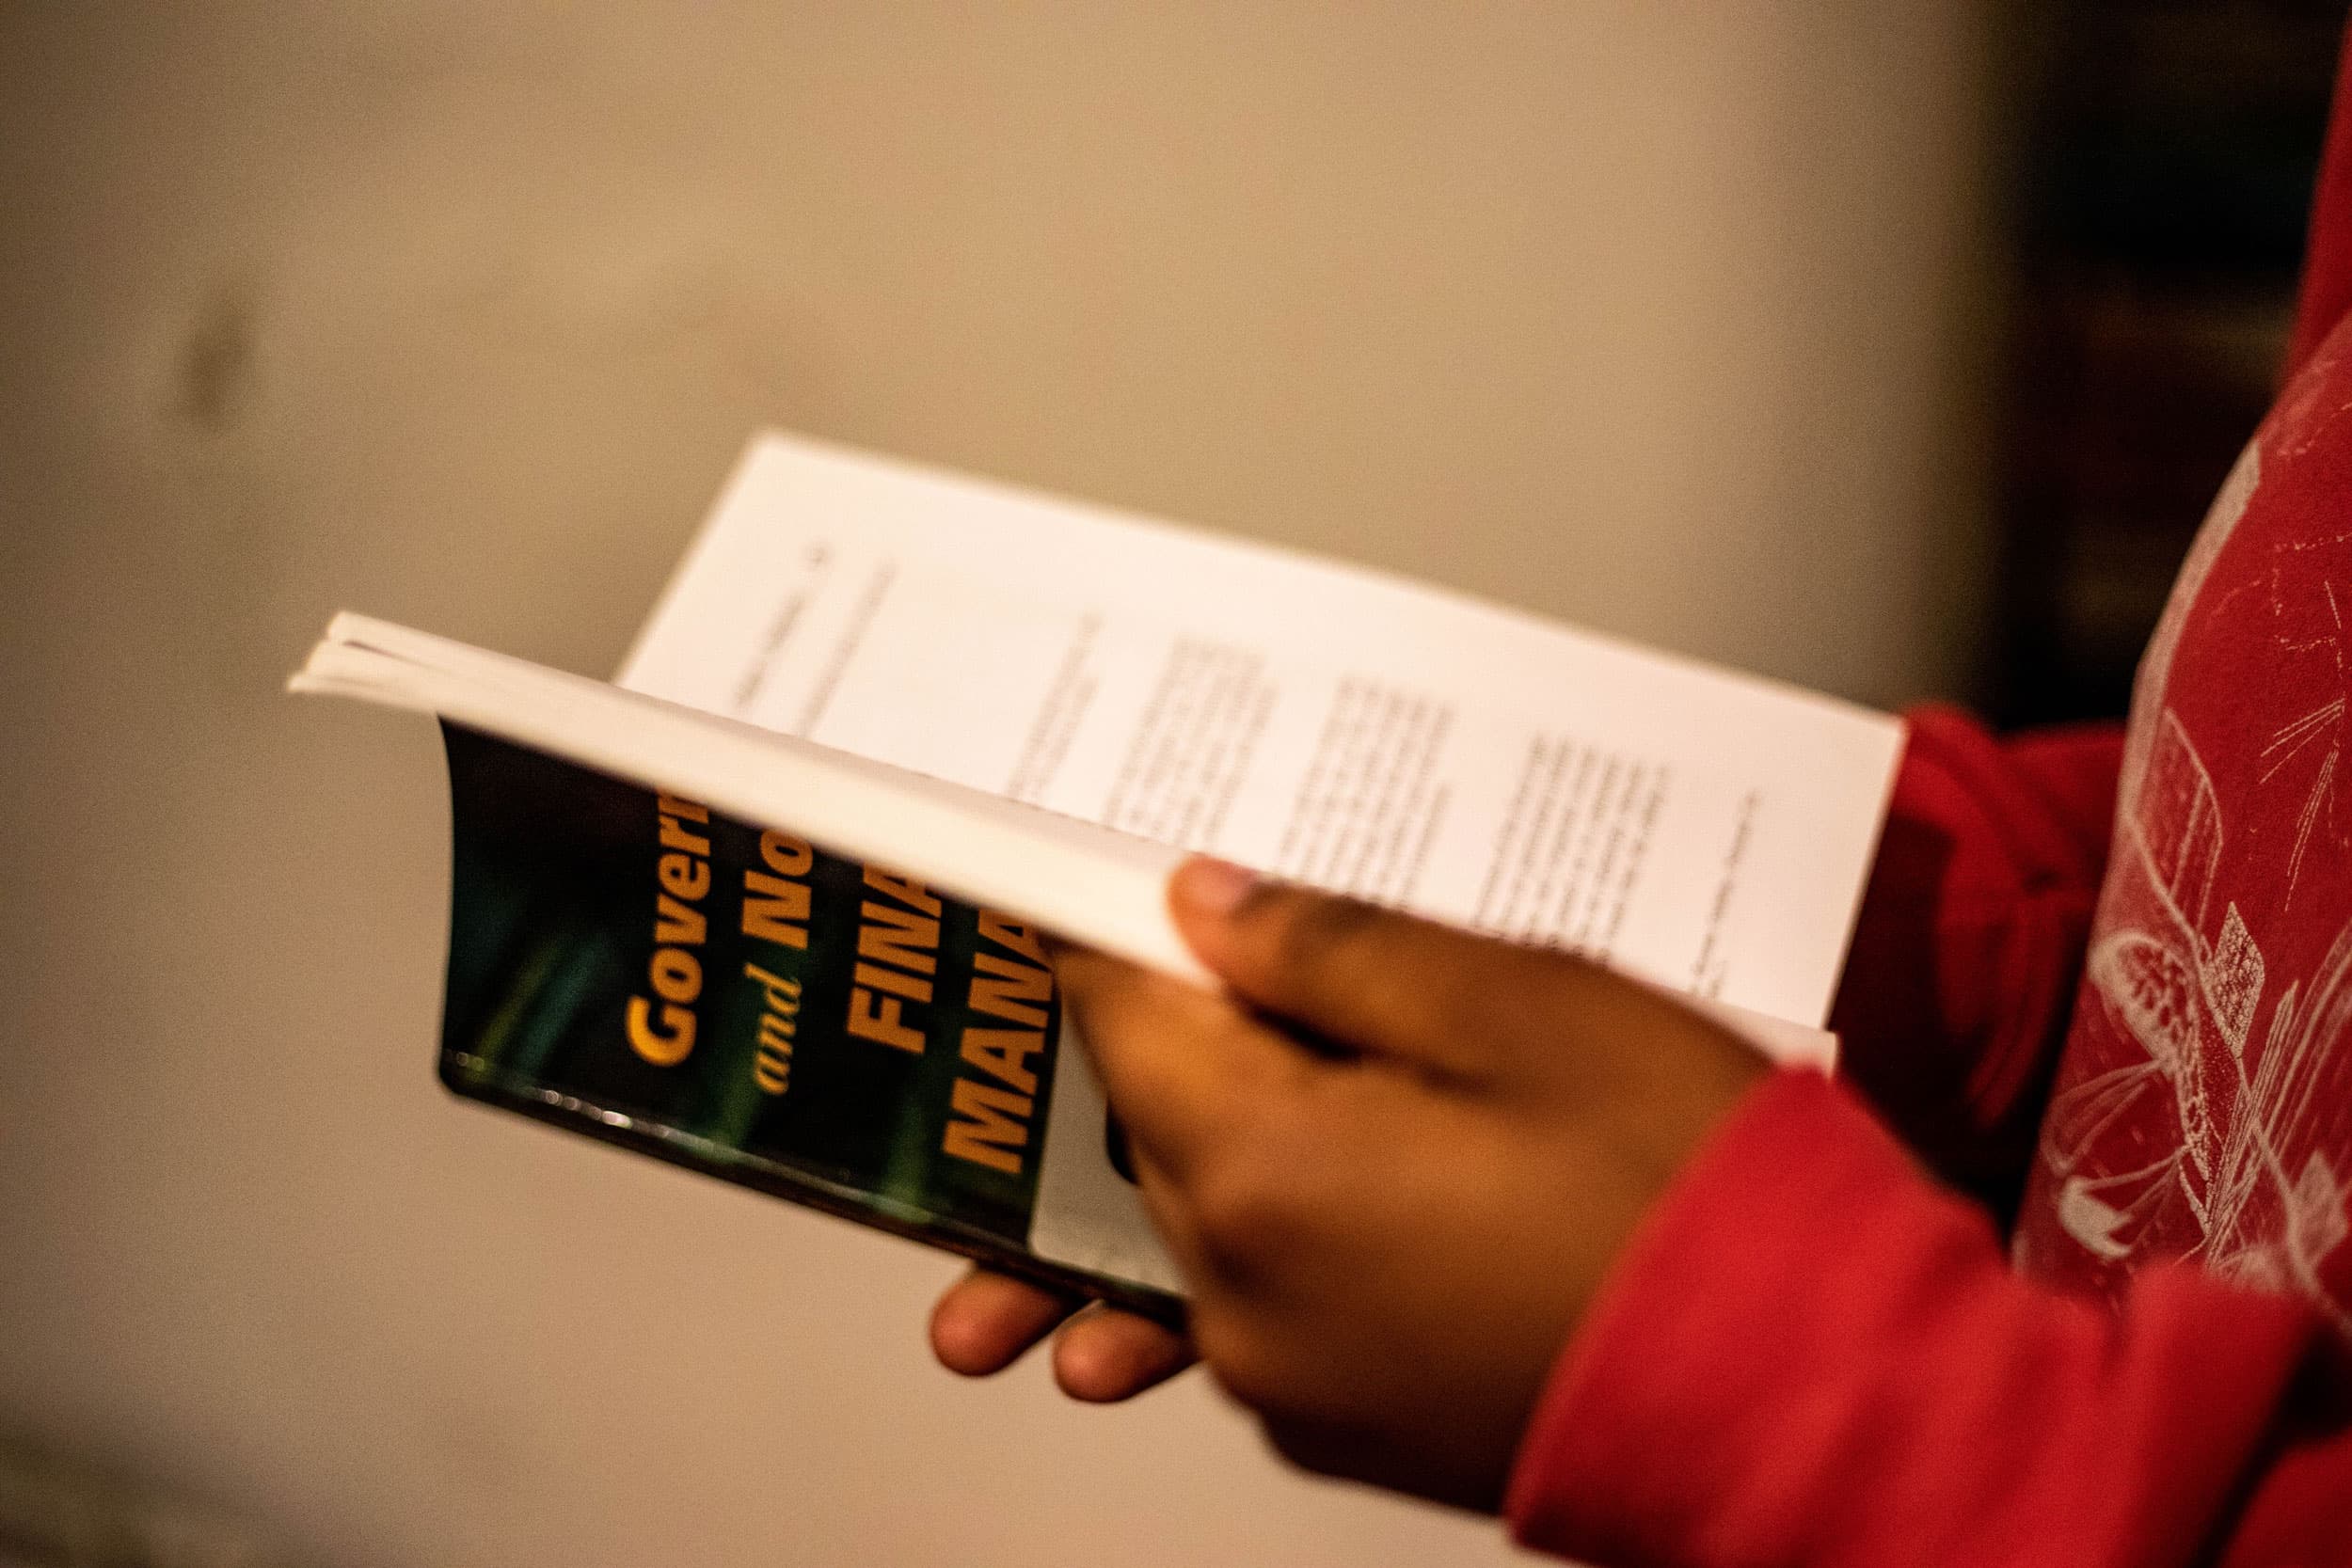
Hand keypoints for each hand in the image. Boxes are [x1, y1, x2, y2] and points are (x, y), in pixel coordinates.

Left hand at [930, 857, 1768, 1510]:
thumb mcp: (1519, 1005)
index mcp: (1262, 1175)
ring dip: (1238, 1133)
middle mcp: (1242, 1296)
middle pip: (1155, 1116)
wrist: (1809, 1395)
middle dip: (1199, 1025)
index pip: (1119, 1015)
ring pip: (1206, 1208)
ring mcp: (1289, 1376)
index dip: (1129, 928)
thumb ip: (1331, 949)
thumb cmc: (1690, 1197)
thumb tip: (1204, 906)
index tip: (1151, 881)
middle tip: (1286, 960)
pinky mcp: (1345, 1419)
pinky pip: (1268, 1293)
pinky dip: (1290, 1228)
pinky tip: (1375, 1182)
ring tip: (1363, 1072)